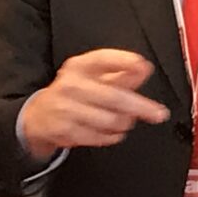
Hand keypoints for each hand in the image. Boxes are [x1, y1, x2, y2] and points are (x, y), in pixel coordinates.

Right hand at [20, 48, 169, 158]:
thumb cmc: (73, 94)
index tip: (142, 65)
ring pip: (111, 120)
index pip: (103, 59)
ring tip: (122, 120)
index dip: (124, 61)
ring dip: (124, 123)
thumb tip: (144, 67)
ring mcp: (67, 108)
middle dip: (140, 107)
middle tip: (158, 113)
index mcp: (79, 66)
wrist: (39, 117)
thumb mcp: (93, 77)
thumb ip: (121, 73)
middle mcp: (71, 84)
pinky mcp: (66, 129)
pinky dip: (112, 136)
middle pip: (113, 96)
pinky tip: (109, 131)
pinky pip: (101, 137)